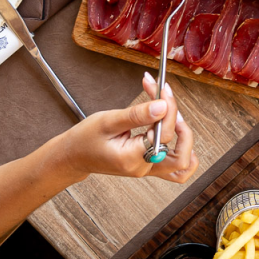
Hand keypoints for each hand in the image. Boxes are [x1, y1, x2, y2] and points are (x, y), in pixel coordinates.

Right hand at [56, 73, 197, 183]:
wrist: (73, 156)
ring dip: (186, 141)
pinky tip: (177, 133)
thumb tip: (162, 106)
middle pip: (180, 155)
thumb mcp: (108, 121)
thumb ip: (137, 115)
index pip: (164, 134)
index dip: (168, 108)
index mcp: (132, 158)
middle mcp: (143, 168)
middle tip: (169, 103)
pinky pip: (174, 167)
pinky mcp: (147, 166)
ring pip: (181, 164)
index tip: (163, 88)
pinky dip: (181, 150)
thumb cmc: (85, 139)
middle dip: (181, 125)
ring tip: (175, 118)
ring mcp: (147, 170)